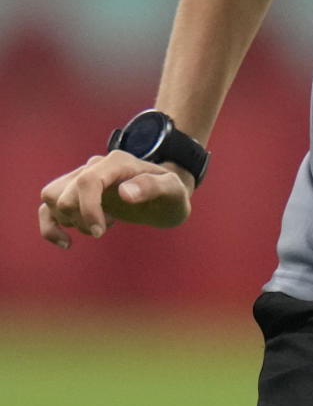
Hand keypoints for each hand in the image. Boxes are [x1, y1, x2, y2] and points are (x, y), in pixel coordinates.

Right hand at [39, 152, 193, 248]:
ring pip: (52, 195)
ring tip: (97, 226)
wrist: (165, 195)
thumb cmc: (170, 194)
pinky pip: (47, 206)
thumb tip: (124, 193)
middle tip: (107, 226)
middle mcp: (96, 166)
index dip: (87, 209)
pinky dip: (50, 226)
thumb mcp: (172, 191)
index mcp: (118, 162)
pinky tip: (67, 243)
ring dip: (68, 219)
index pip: (87, 181)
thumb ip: (152, 186)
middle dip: (81, 218)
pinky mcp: (77, 194)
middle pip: (66, 193)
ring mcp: (83, 178)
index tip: (100, 233)